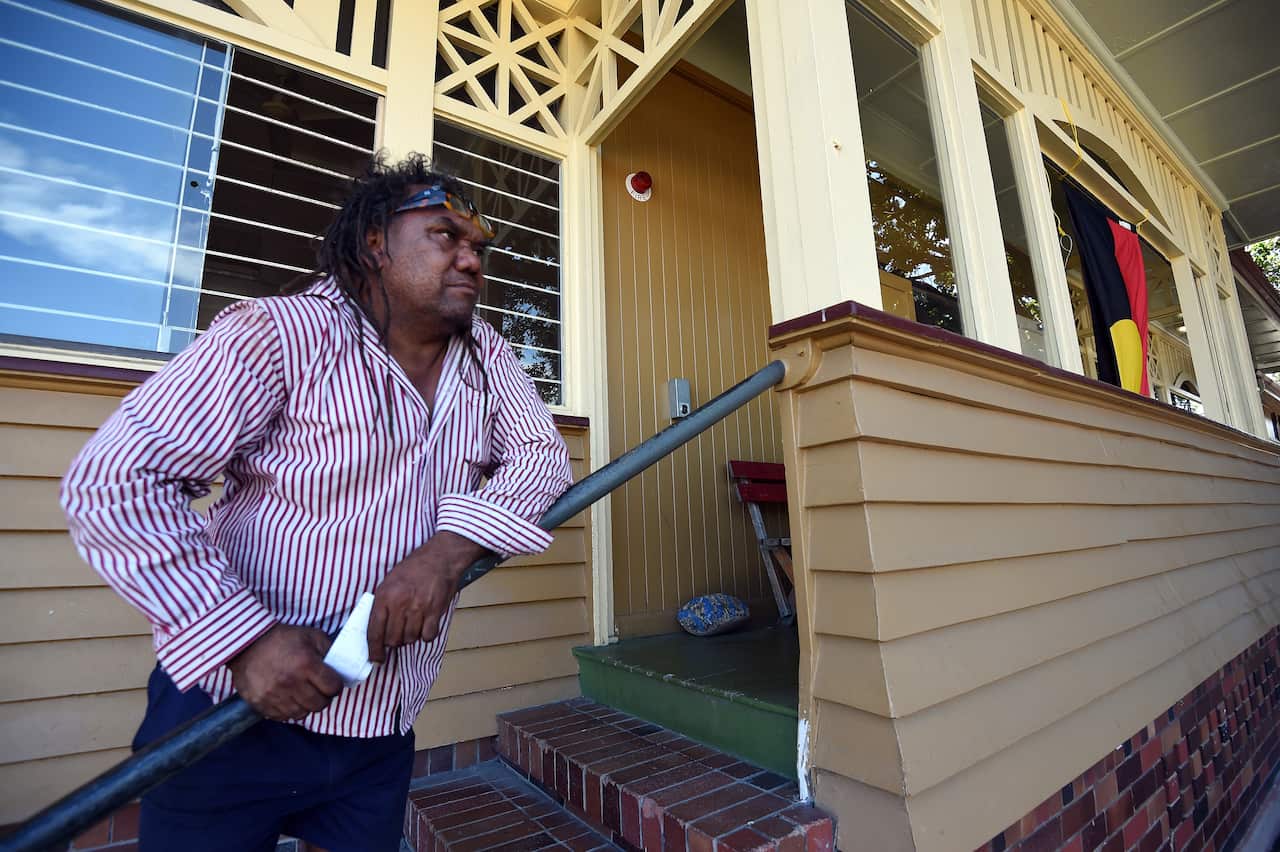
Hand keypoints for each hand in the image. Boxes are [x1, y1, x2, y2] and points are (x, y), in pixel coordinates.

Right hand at [228, 625, 342, 720]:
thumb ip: (329, 650)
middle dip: (323, 698)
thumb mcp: (311, 636)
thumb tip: (342, 666)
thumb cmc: (282, 639)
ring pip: (302, 714)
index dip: (336, 686)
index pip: (333, 688)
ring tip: (303, 694)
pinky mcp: (261, 704)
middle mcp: (291, 682)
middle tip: (319, 691)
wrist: (246, 644)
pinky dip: (289, 711)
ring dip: (306, 706)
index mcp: (306, 664)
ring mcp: (274, 695)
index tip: (332, 683)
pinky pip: (283, 717)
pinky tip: (288, 698)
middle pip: (319, 704)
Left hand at [367, 532, 486, 662]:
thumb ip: (381, 604)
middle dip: (394, 641)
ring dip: (410, 637)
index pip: (374, 631)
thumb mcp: (388, 582)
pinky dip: (426, 634)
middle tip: (398, 633)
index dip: (374, 650)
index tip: (376, 659)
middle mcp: (399, 604)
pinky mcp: (434, 612)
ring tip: (413, 624)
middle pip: (392, 639)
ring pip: (410, 639)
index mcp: (384, 596)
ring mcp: (418, 609)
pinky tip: (426, 624)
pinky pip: (427, 636)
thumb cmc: (413, 569)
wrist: (440, 558)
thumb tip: (376, 629)